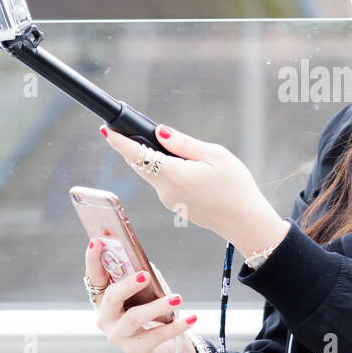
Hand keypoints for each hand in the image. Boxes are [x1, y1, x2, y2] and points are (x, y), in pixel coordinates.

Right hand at [86, 237, 198, 352]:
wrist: (164, 350)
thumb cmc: (152, 314)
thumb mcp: (147, 292)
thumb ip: (143, 277)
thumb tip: (146, 266)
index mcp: (104, 298)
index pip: (94, 276)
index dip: (93, 259)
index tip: (97, 241)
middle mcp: (105, 317)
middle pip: (111, 298)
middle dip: (127, 285)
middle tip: (144, 275)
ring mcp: (118, 336)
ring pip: (134, 318)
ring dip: (157, 306)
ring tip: (178, 298)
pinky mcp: (135, 351)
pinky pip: (156, 336)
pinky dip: (176, 327)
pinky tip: (191, 318)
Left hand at [99, 123, 288, 253]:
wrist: (245, 222)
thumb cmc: (236, 187)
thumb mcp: (215, 156)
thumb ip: (184, 143)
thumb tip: (159, 131)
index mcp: (174, 174)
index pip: (138, 155)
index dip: (119, 142)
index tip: (106, 130)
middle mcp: (166, 190)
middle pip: (140, 164)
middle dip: (135, 147)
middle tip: (136, 130)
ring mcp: (168, 200)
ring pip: (151, 174)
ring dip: (153, 159)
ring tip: (171, 148)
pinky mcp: (174, 206)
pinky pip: (162, 183)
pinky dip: (164, 171)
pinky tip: (184, 167)